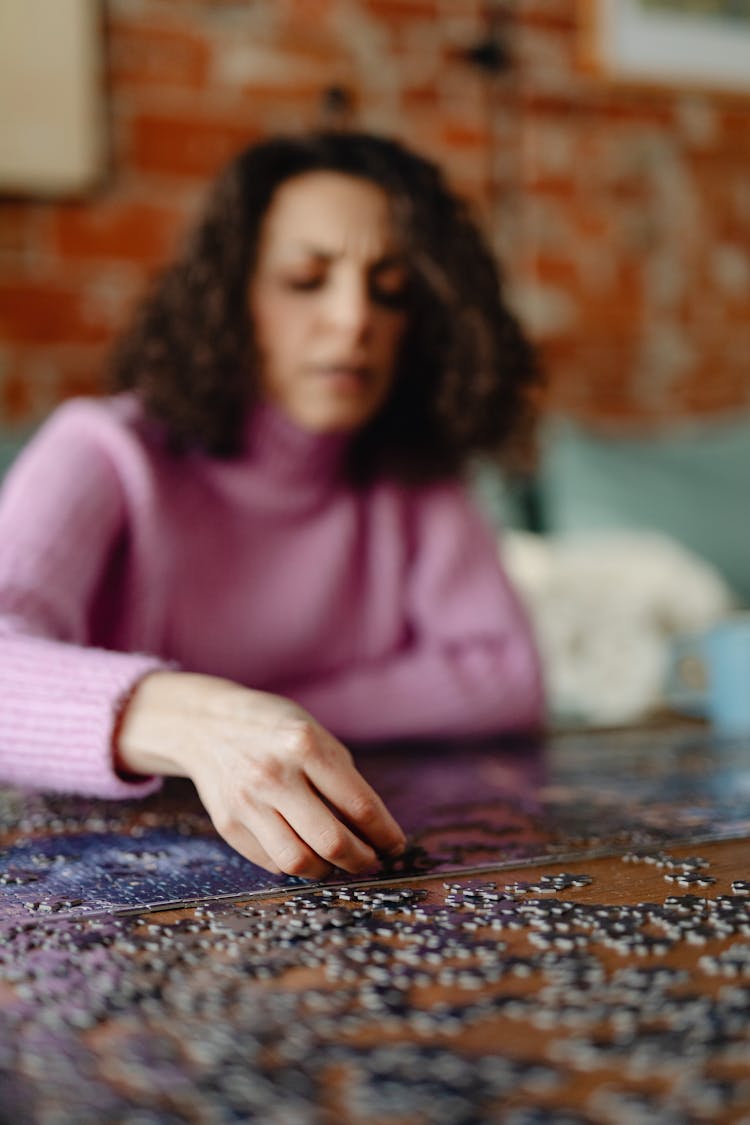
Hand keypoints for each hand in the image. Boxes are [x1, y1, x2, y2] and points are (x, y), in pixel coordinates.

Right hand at [116, 671, 405, 878]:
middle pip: (332, 841)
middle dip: (362, 859)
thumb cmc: (275, 729)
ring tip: (338, 862)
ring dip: (328, 870)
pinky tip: (304, 850)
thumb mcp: (316, 736)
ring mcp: (246, 802)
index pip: (359, 805)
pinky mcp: (228, 823)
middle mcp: (273, 775)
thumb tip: (374, 832)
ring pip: (299, 861)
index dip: (385, 834)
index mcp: (304, 745)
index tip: (395, 845)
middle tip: (371, 860)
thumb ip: (343, 780)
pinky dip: (295, 863)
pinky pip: (271, 861)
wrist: (207, 725)